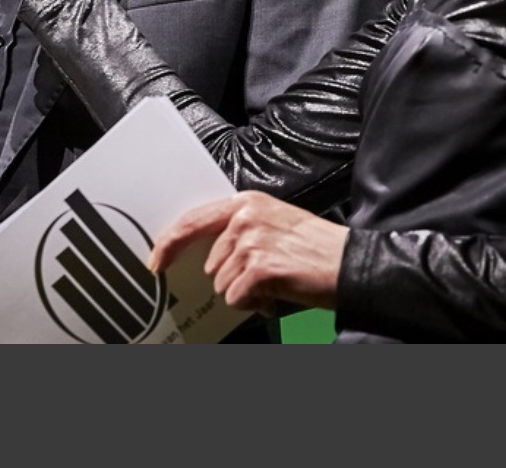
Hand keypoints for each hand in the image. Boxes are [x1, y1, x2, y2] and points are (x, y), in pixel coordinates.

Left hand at [150, 191, 347, 317]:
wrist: (348, 263)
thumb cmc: (314, 248)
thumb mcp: (273, 224)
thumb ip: (239, 232)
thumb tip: (208, 258)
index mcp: (246, 203)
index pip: (193, 220)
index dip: (169, 242)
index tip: (156, 261)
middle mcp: (245, 218)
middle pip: (212, 264)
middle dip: (234, 278)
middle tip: (268, 275)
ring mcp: (251, 242)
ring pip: (223, 284)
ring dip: (246, 291)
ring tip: (277, 281)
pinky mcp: (258, 268)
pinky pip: (237, 298)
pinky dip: (255, 303)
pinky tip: (277, 292)